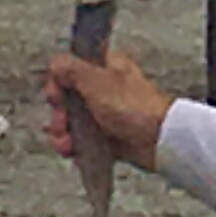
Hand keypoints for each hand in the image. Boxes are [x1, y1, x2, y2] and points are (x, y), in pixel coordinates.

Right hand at [40, 48, 172, 172]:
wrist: (159, 140)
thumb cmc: (135, 108)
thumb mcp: (97, 82)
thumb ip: (73, 70)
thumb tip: (56, 63)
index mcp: (105, 68)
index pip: (70, 71)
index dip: (58, 85)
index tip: (57, 97)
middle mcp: (105, 89)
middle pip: (67, 100)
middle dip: (59, 115)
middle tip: (63, 123)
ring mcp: (107, 114)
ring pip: (74, 123)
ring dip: (65, 135)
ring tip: (68, 145)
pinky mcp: (109, 136)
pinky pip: (85, 141)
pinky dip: (78, 148)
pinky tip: (76, 153)